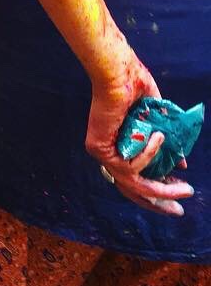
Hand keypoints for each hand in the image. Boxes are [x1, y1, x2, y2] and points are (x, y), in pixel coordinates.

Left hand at [85, 58, 193, 215]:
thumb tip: (181, 165)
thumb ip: (165, 144)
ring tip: (185, 188)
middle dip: (159, 203)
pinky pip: (130, 166)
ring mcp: (101, 153)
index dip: (158, 189)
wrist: (118, 73)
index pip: (135, 177)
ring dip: (163, 191)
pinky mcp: (98, 149)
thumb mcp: (157, 122)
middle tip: (180, 211)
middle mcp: (108, 152)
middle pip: (132, 189)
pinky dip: (149, 155)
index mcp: (120, 145)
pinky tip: (159, 138)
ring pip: (133, 185)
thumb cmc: (135, 87)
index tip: (179, 192)